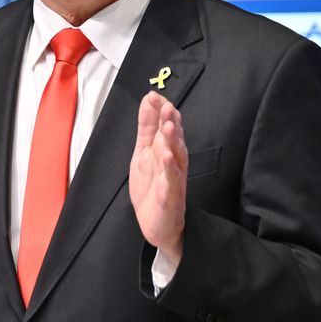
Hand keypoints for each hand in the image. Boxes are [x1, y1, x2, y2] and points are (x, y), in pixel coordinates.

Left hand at [129, 91, 187, 265]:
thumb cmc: (153, 186)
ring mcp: (173, 181)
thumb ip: (148, 125)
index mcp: (168, 151)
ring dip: (172, 143)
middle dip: (171, 124)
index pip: (168, 127)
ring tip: (168, 128)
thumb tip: (150, 98)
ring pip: (175, 159)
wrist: (158, 225)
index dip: (163, 112)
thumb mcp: (145, 151)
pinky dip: (169, 172)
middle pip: (174, 141)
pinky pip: (171, 184)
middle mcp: (174, 164)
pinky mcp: (169, 199)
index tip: (155, 97)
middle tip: (167, 108)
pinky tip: (166, 159)